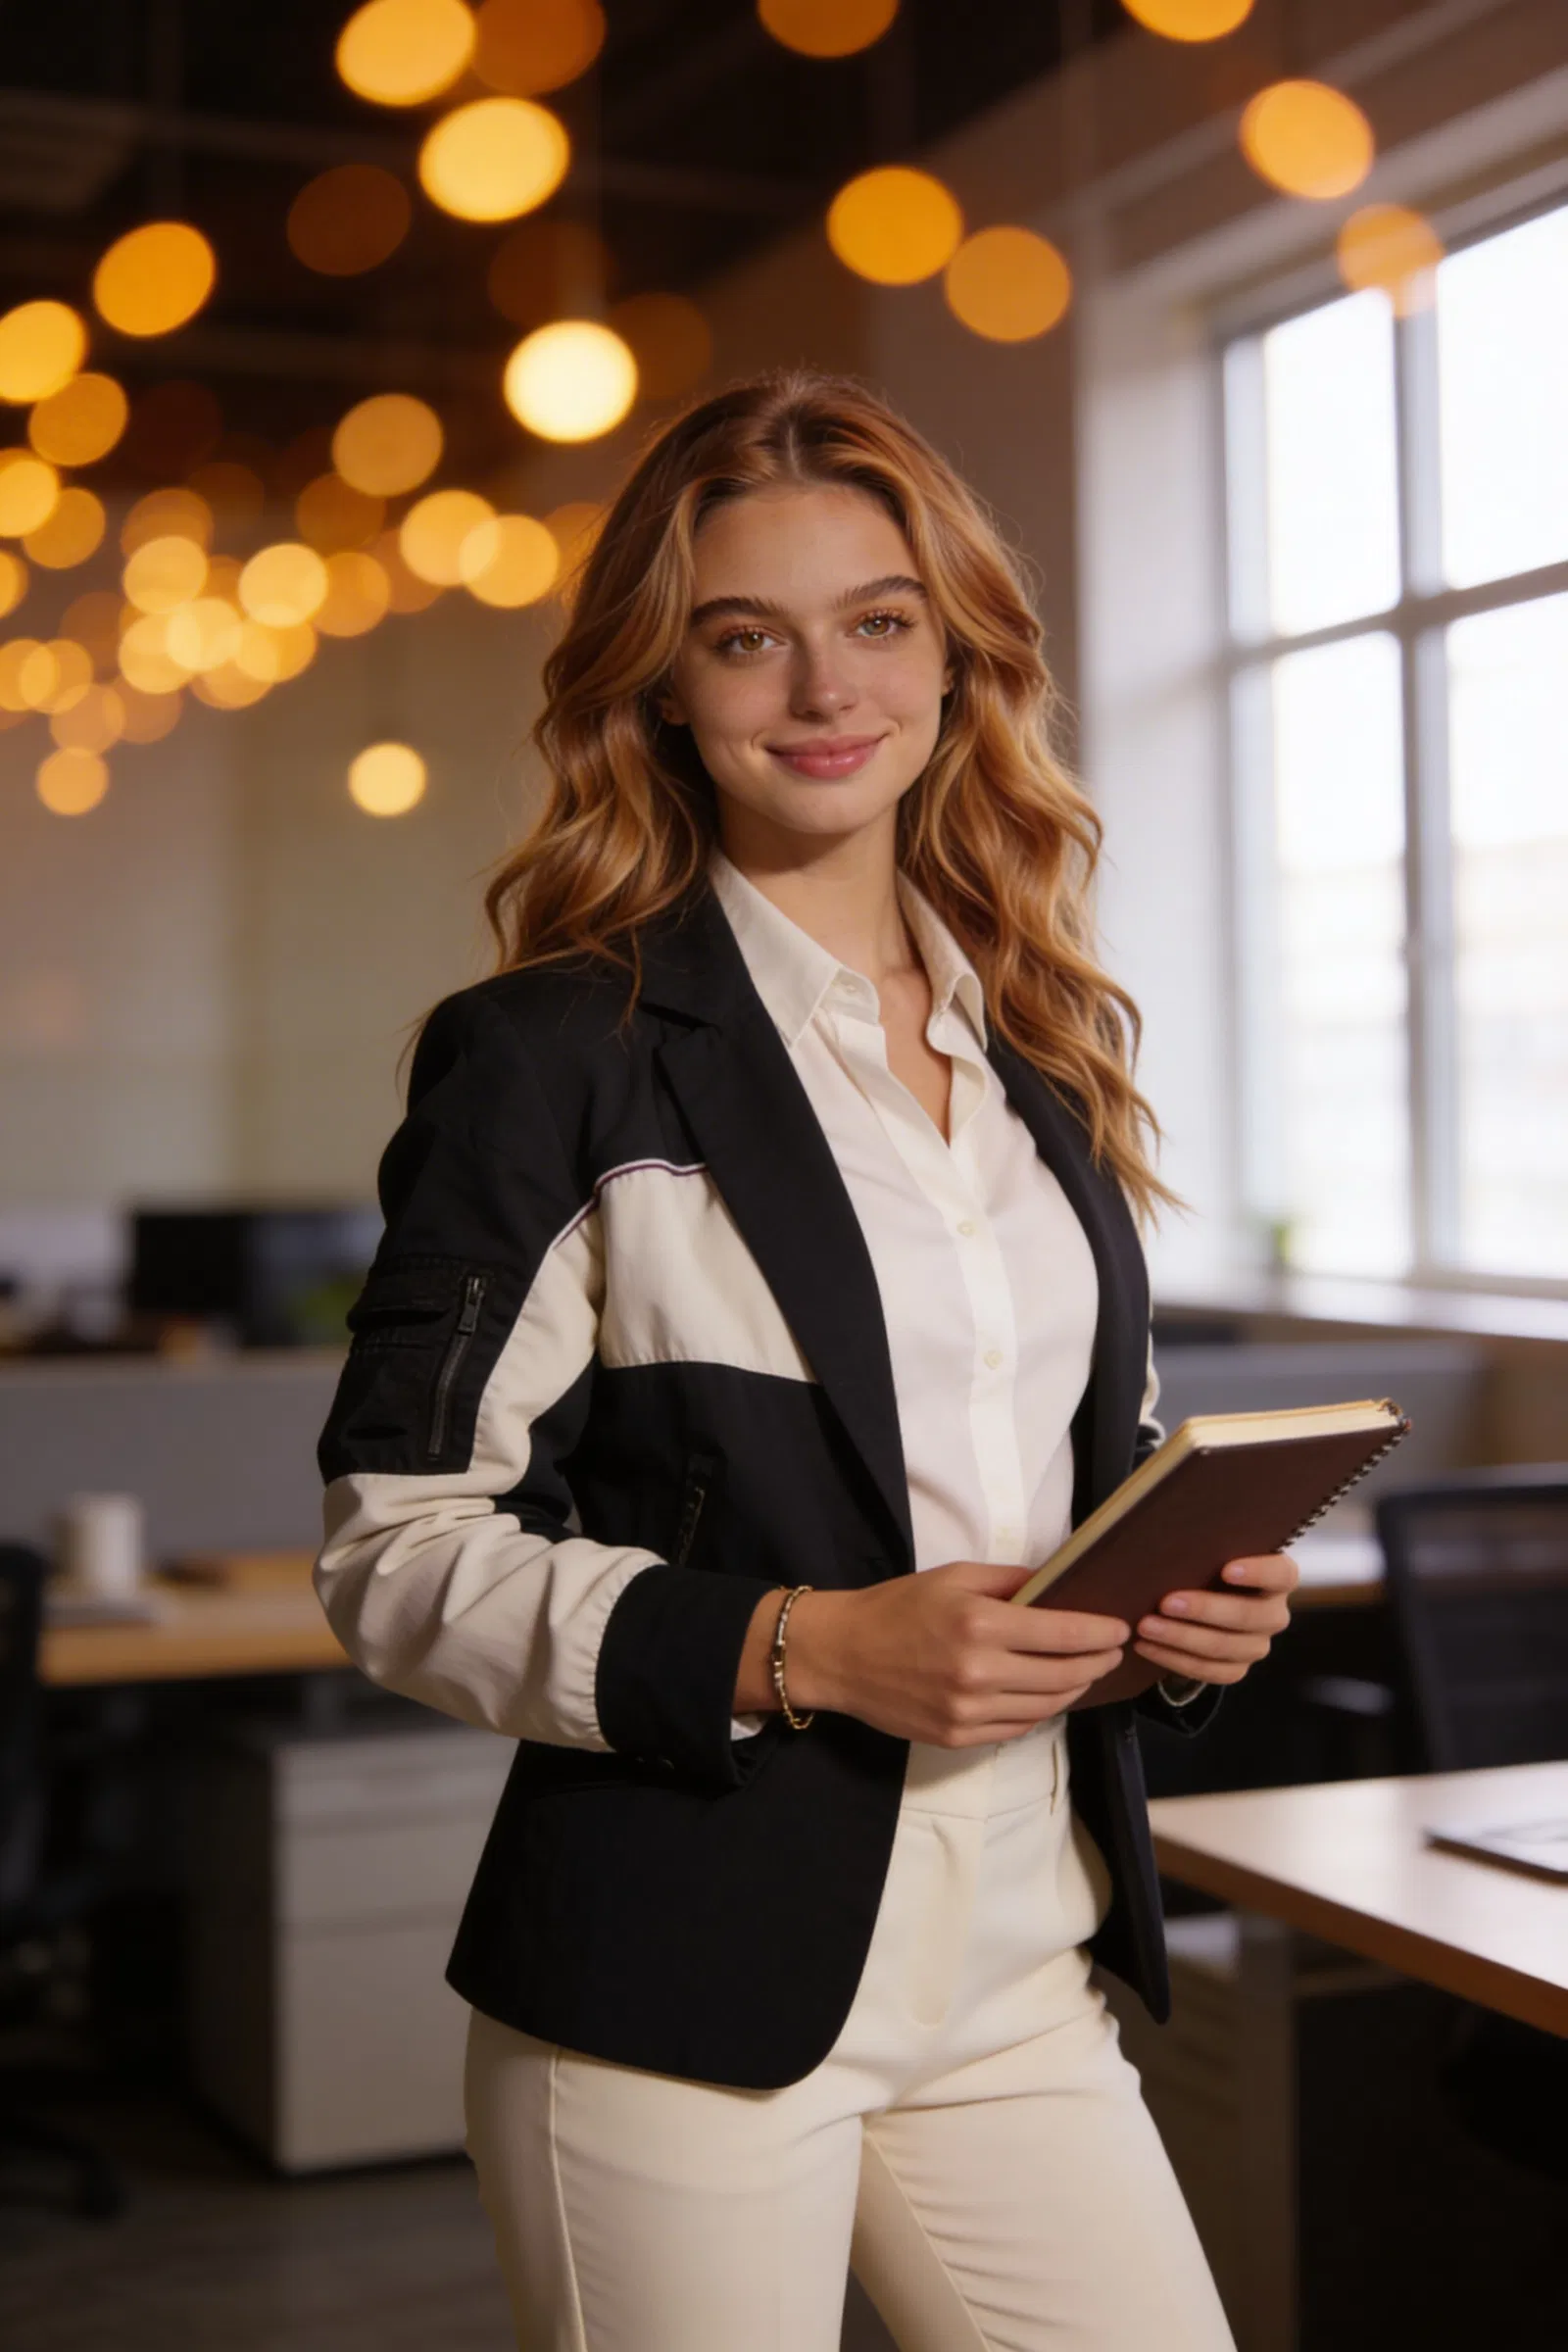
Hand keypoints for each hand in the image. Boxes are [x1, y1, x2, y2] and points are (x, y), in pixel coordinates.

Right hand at [736, 1560, 1129, 1747]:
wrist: (841, 1655)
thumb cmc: (897, 1606)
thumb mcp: (954, 1576)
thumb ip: (1011, 1580)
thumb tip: (1061, 1584)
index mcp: (980, 1624)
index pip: (1064, 1634)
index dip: (1101, 1633)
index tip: (1120, 1629)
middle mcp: (979, 1673)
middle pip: (1065, 1675)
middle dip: (1098, 1662)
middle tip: (1112, 1651)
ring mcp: (969, 1712)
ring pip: (1048, 1706)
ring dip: (1075, 1688)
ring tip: (1086, 1672)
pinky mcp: (959, 1738)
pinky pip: (1019, 1728)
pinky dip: (1041, 1710)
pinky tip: (1047, 1693)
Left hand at [1132, 1552, 1298, 1686]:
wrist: (1199, 1601)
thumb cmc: (1205, 1564)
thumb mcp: (1211, 1550)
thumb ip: (1207, 1543)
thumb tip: (1172, 1525)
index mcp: (1278, 1578)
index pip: (1281, 1574)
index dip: (1258, 1572)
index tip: (1226, 1570)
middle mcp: (1273, 1614)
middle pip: (1249, 1616)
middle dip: (1205, 1610)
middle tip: (1166, 1602)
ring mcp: (1257, 1645)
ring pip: (1225, 1648)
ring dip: (1182, 1638)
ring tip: (1146, 1626)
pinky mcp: (1236, 1669)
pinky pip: (1210, 1671)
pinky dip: (1175, 1660)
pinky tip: (1146, 1646)